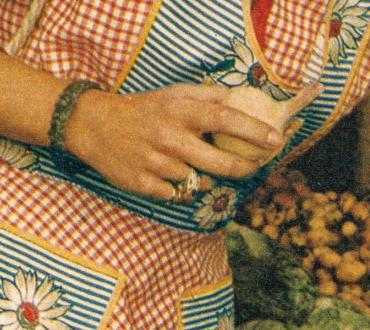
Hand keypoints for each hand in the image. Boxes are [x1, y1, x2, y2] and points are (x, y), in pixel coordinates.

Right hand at [62, 83, 283, 199]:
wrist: (93, 125)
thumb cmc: (142, 109)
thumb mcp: (173, 94)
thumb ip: (208, 95)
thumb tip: (241, 97)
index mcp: (180, 112)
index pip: (226, 119)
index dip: (254, 131)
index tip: (275, 140)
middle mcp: (171, 137)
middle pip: (221, 163)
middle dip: (244, 167)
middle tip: (254, 165)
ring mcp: (156, 163)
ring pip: (199, 181)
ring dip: (203, 176)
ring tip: (190, 163)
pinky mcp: (143, 183)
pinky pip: (177, 194)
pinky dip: (179, 188)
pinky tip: (168, 174)